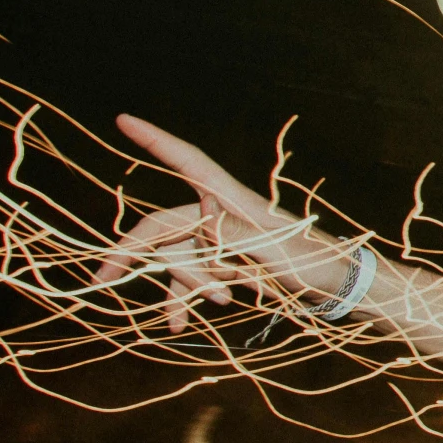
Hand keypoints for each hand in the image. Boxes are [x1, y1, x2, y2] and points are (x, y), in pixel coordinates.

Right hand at [93, 116, 361, 331]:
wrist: (339, 288)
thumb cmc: (316, 262)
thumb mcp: (276, 248)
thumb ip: (235, 234)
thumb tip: (200, 222)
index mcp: (233, 200)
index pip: (188, 162)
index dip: (155, 141)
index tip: (124, 119)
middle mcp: (221, 215)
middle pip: (165, 226)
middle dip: (135, 253)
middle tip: (102, 279)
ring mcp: (222, 241)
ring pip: (177, 258)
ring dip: (183, 285)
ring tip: (209, 305)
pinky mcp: (227, 265)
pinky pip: (192, 279)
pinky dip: (185, 298)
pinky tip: (178, 322)